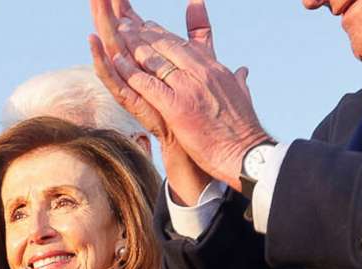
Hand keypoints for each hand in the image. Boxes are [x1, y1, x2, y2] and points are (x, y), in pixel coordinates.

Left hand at [89, 0, 269, 193]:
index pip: (184, 44)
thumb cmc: (243, 131)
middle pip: (168, 45)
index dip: (163, 34)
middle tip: (127, 23)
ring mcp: (188, 87)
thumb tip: (242, 70)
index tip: (148, 26)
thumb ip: (238, 79)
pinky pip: (148, 84)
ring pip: (156, 60)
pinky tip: (117, 62)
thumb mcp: (242, 94)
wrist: (244, 152)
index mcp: (214, 69)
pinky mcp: (176, 106)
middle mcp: (201, 72)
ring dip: (134, 45)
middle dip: (145, 33)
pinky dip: (131, 72)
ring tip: (118, 33)